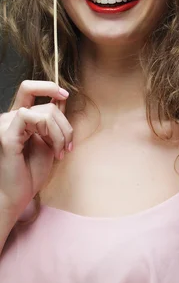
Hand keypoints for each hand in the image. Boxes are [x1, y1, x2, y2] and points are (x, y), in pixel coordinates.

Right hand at [0, 80, 73, 218]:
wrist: (18, 196)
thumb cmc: (31, 172)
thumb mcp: (49, 141)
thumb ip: (53, 120)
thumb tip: (62, 97)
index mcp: (17, 119)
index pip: (28, 89)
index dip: (48, 86)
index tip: (65, 94)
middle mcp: (8, 118)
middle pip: (46, 104)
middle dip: (65, 123)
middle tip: (68, 145)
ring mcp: (5, 125)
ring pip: (45, 111)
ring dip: (62, 132)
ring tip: (61, 151)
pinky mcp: (6, 136)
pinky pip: (34, 118)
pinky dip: (52, 133)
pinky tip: (54, 150)